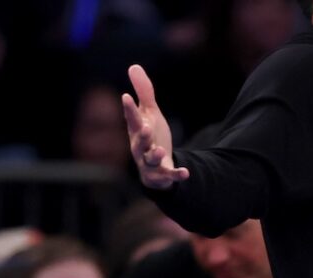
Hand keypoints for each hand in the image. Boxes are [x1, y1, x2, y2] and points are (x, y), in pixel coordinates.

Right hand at [123, 65, 189, 188]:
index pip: (132, 118)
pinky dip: (176, 175)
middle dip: (141, 136)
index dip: (129, 108)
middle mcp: (140, 147)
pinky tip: (186, 172)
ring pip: (150, 161)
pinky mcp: (162, 174)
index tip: (126, 96)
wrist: (154, 167)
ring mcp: (149, 162)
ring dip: (155, 156)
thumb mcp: (149, 113)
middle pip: (139, 142)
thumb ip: (144, 92)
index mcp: (137, 130)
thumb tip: (133, 66)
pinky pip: (168, 175)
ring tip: (161, 150)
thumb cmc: (150, 136)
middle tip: (146, 128)